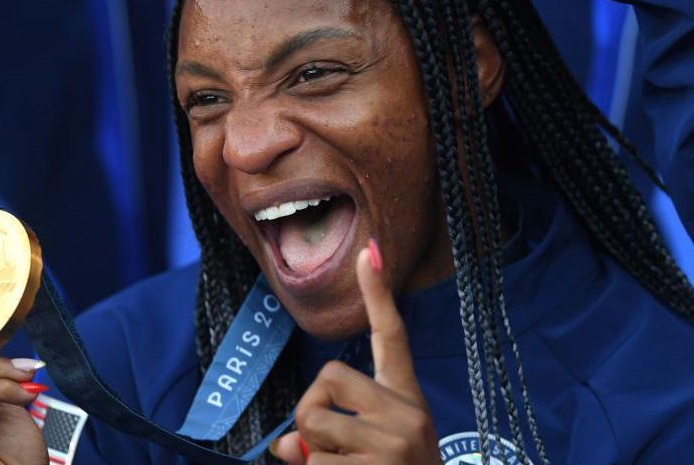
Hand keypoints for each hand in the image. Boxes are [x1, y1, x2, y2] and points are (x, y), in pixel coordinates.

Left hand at [271, 240, 440, 464]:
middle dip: (310, 415)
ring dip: (312, 458)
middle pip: (325, 382)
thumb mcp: (369, 455)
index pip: (391, 338)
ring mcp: (396, 443)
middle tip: (329, 448)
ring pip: (312, 428)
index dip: (378, 294)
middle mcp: (407, 414)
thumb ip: (326, 438)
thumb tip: (286, 447)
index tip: (368, 249)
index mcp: (406, 401)